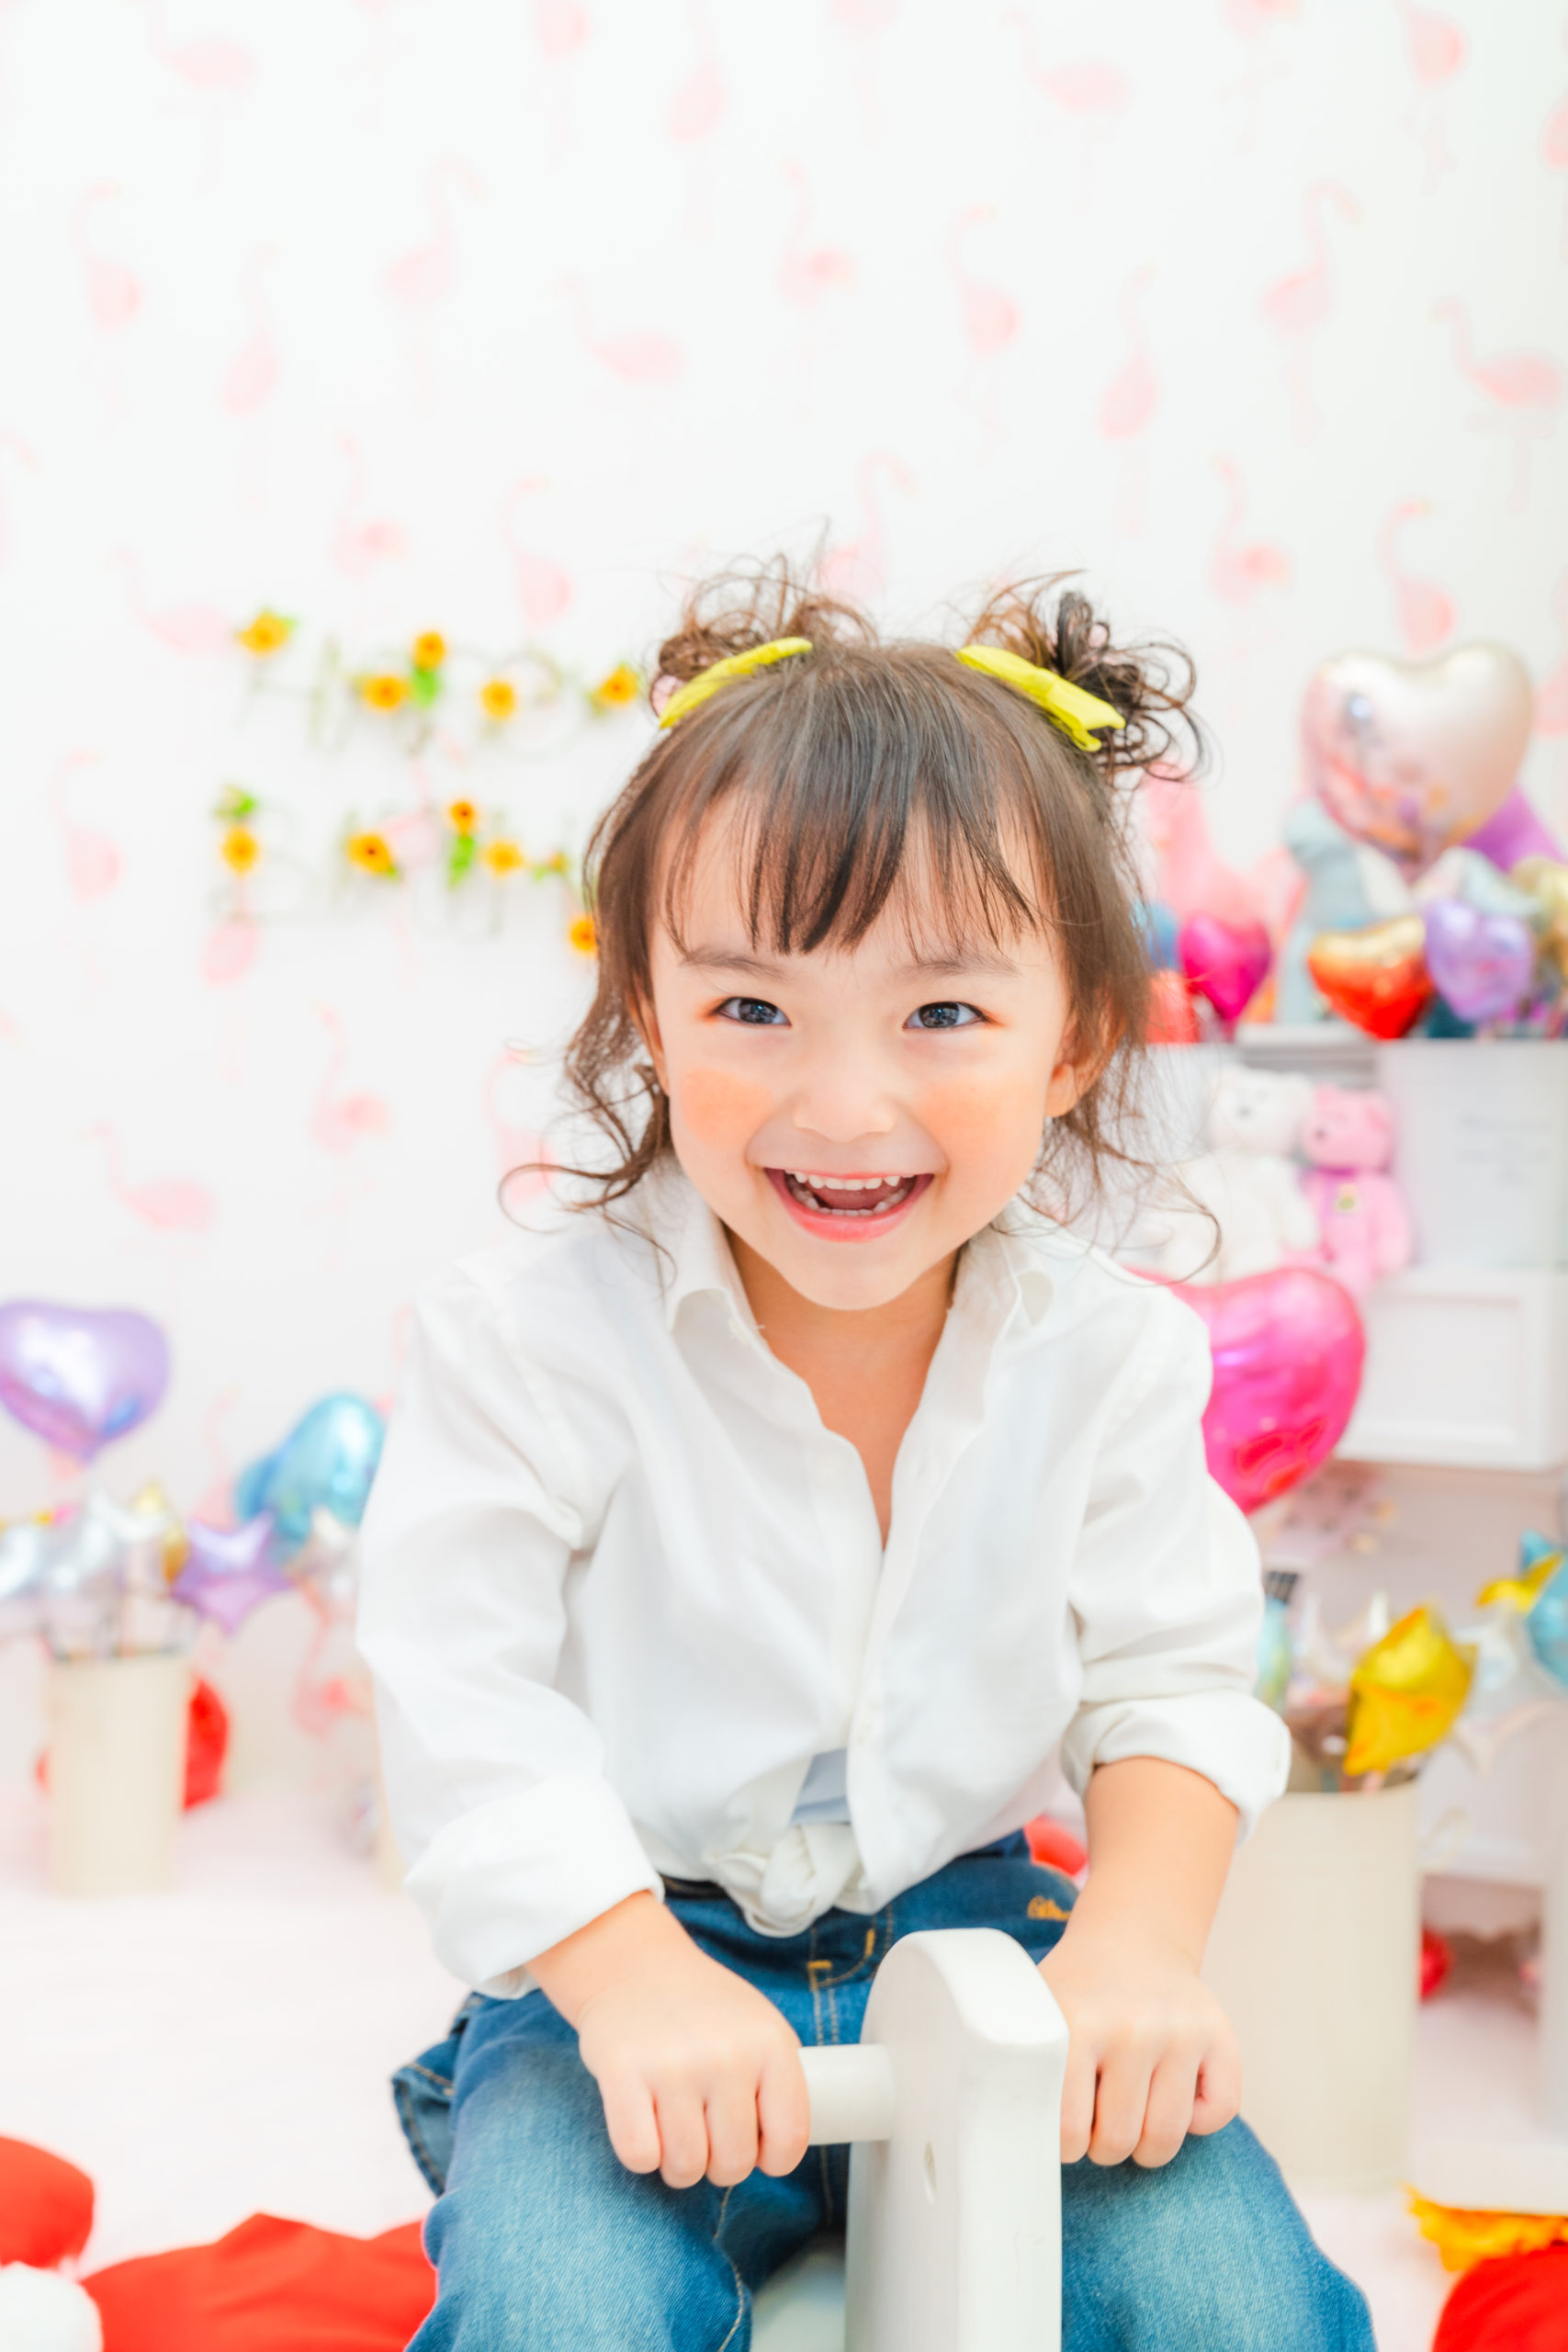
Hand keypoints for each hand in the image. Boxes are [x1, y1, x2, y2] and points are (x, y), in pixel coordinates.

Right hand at [533, 1894, 809, 2189]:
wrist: (636, 1965)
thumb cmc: (704, 2009)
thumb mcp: (759, 2028)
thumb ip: (778, 2084)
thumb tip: (779, 2151)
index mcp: (771, 2043)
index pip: (790, 2139)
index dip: (771, 2159)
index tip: (754, 2147)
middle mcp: (727, 2054)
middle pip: (733, 2163)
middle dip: (717, 2162)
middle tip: (704, 2131)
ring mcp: (673, 2064)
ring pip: (685, 2168)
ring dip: (677, 2162)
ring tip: (674, 2127)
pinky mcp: (622, 2071)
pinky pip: (639, 2156)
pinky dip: (641, 2153)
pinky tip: (644, 2121)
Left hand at [1040, 1920, 1239, 2168]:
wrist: (1132, 1940)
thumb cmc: (1078, 1994)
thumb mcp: (1037, 2015)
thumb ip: (1018, 2066)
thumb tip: (1001, 2133)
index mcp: (1078, 2022)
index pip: (1067, 2129)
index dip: (1064, 2143)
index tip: (1063, 2127)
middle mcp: (1134, 2026)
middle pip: (1117, 2142)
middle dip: (1103, 2145)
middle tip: (1097, 2117)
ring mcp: (1181, 2031)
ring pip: (1164, 2140)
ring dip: (1144, 2144)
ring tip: (1128, 2112)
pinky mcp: (1220, 2035)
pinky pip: (1216, 2115)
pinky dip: (1196, 2122)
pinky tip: (1172, 2091)